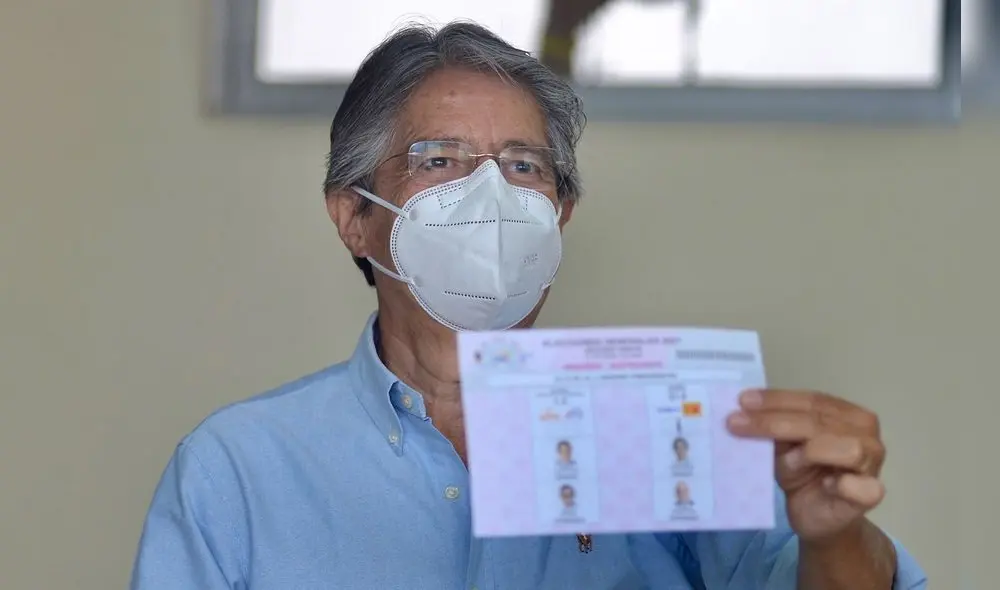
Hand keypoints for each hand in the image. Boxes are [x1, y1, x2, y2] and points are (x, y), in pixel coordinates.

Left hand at [727, 389, 886, 542]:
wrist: (818, 517)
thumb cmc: (803, 475)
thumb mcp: (783, 446)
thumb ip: (775, 428)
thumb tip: (745, 410)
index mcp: (847, 414)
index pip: (811, 401)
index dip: (776, 400)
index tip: (742, 401)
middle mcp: (865, 433)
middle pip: (819, 421)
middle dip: (774, 422)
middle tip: (736, 423)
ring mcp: (872, 463)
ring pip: (840, 447)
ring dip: (805, 454)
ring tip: (784, 466)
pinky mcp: (871, 494)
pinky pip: (860, 486)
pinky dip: (842, 484)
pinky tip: (826, 486)